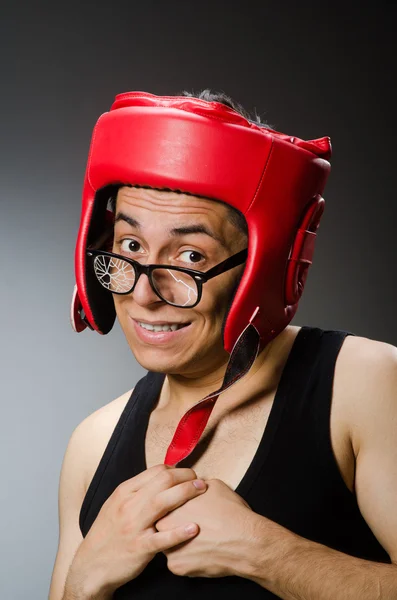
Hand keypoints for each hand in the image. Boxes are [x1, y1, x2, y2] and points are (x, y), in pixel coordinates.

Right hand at [67, 464, 207, 596]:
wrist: (90, 566)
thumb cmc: (107, 534)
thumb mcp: (116, 504)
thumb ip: (137, 491)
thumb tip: (163, 477)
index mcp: (124, 491)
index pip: (155, 471)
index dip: (177, 470)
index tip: (188, 475)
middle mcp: (128, 505)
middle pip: (162, 481)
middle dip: (186, 477)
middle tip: (200, 481)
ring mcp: (133, 526)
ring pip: (163, 502)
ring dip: (186, 493)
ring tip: (202, 491)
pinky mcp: (139, 548)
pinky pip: (161, 538)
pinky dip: (178, 532)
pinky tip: (194, 528)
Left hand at [155, 478, 254, 577]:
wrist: (245, 541)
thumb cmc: (231, 512)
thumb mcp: (214, 486)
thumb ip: (195, 486)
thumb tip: (193, 485)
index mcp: (171, 504)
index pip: (164, 504)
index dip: (176, 506)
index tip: (186, 508)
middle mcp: (164, 527)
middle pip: (163, 525)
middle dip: (174, 524)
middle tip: (192, 523)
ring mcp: (169, 548)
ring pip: (169, 544)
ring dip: (179, 542)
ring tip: (200, 539)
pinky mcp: (177, 567)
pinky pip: (178, 561)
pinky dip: (188, 558)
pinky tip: (202, 552)